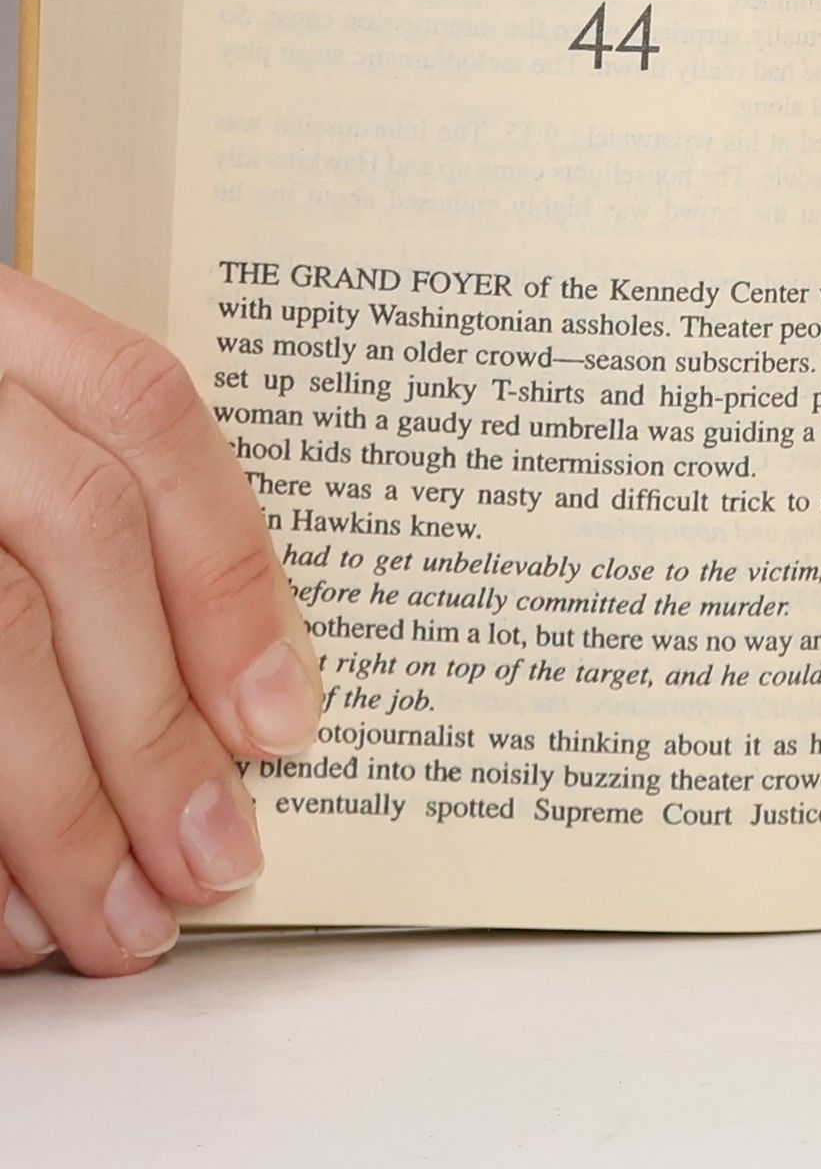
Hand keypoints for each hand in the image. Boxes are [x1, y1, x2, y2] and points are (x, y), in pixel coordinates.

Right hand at [0, 268, 320, 974]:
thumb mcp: (9, 433)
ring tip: (114, 920)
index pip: (144, 414)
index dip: (228, 569)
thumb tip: (236, 700)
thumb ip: (88, 521)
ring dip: (57, 806)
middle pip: (76, 538)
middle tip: (213, 859)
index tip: (280, 715)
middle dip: (154, 723)